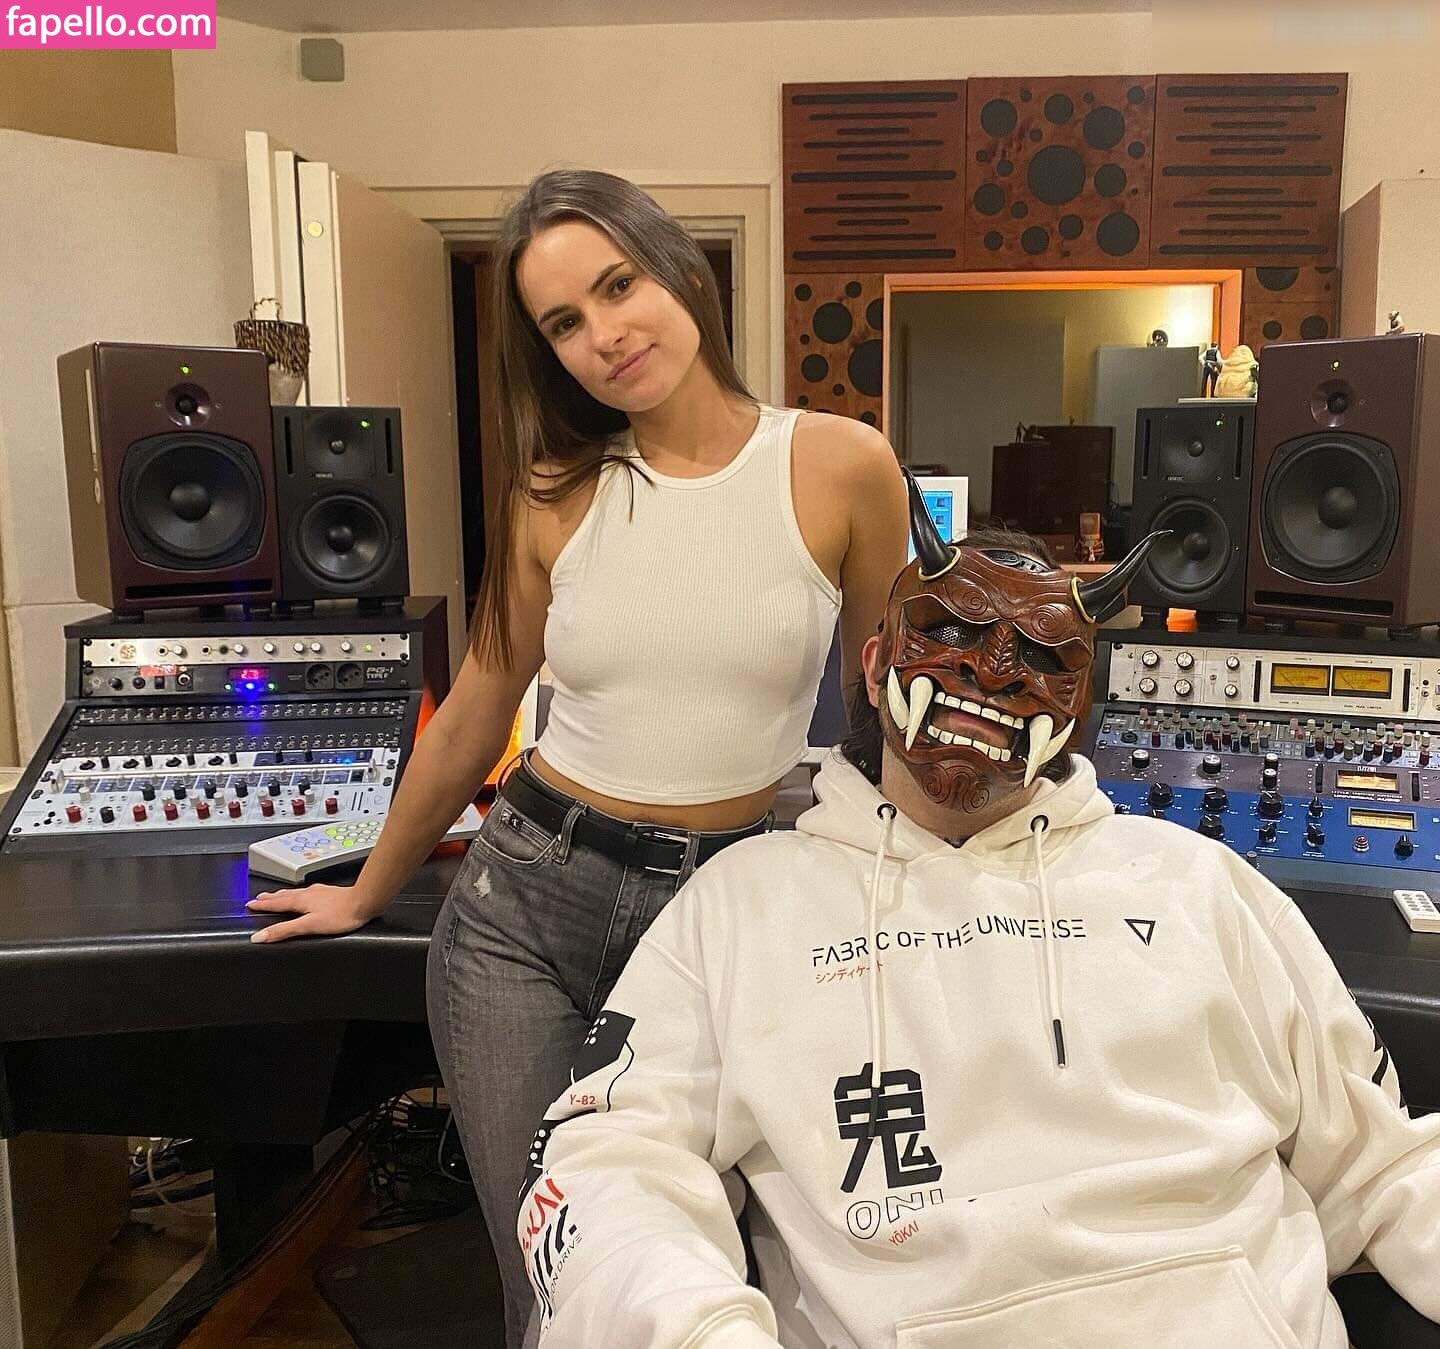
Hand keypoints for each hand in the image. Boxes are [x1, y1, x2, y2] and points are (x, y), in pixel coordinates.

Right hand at [245, 883, 377, 942]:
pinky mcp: (331, 893)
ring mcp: (320, 892)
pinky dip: (301, 893)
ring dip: (284, 894)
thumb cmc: (341, 914)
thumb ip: (284, 931)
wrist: (365, 901)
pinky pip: (309, 892)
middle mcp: (309, 894)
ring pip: (297, 892)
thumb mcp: (308, 926)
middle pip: (285, 895)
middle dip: (271, 898)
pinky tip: (308, 894)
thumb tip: (261, 936)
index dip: (262, 905)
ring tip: (277, 895)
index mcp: (301, 901)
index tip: (250, 904)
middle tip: (259, 898)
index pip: (276, 903)